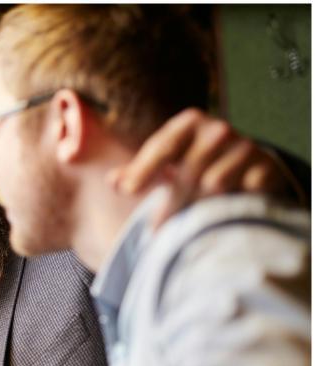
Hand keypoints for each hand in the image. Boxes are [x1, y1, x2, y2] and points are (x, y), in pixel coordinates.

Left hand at [109, 108, 289, 226]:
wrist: (250, 165)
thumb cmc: (195, 164)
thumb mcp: (166, 163)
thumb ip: (138, 172)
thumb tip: (112, 182)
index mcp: (189, 123)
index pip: (163, 147)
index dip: (144, 169)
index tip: (128, 190)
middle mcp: (218, 130)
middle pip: (187, 172)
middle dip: (171, 202)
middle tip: (158, 227)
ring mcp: (245, 147)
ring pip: (213, 184)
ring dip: (201, 204)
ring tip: (196, 212)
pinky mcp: (266, 167)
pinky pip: (241, 192)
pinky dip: (232, 203)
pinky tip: (228, 206)